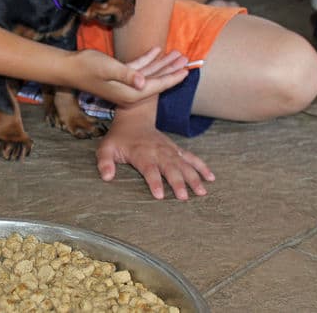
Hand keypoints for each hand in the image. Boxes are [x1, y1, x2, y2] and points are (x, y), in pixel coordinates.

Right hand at [68, 47, 188, 106]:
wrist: (68, 68)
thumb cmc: (87, 67)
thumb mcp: (108, 69)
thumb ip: (128, 75)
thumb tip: (144, 82)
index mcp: (129, 93)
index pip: (157, 86)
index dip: (173, 77)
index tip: (187, 71)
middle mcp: (129, 92)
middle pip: (156, 80)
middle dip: (172, 69)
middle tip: (188, 59)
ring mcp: (124, 85)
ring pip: (149, 74)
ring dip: (162, 63)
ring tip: (177, 53)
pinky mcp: (119, 77)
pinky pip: (138, 69)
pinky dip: (147, 60)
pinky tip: (156, 50)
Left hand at [96, 111, 214, 199]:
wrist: (134, 118)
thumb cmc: (119, 138)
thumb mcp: (106, 148)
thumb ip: (104, 162)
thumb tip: (107, 177)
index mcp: (141, 153)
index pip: (149, 169)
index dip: (154, 182)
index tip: (160, 195)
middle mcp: (158, 151)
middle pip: (170, 168)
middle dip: (178, 182)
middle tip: (185, 197)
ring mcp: (169, 150)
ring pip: (184, 164)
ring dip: (194, 177)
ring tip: (202, 192)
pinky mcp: (176, 149)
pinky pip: (192, 157)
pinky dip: (202, 166)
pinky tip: (211, 177)